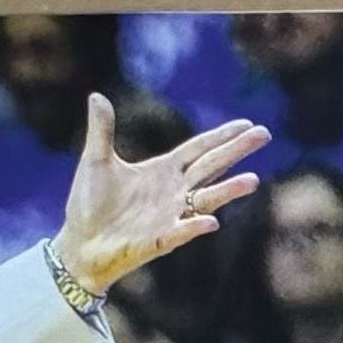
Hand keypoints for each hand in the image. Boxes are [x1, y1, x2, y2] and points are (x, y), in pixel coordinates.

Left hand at [53, 97, 269, 294]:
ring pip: (205, 201)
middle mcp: (172, 193)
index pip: (199, 149)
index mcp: (162, 171)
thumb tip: (96, 97)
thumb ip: (102, 130)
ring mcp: (168, 217)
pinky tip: (210, 221)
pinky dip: (193, 227)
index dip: (221, 136)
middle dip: (236, 151)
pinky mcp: (156, 241)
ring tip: (252, 180)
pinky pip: (180, 233)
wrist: (78, 245)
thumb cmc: (88, 206)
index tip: (247, 124)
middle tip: (264, 135)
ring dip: (228, 191)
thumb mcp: (96, 162)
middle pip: (210, 167)